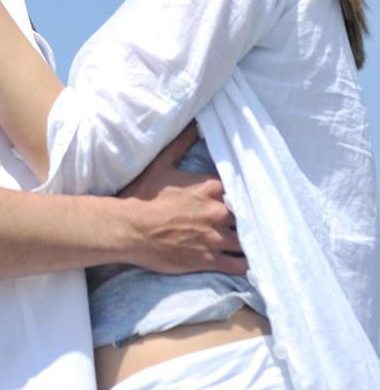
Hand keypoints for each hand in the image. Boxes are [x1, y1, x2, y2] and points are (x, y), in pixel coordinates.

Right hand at [121, 122, 245, 274]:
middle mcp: (218, 211)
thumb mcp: (162, 163)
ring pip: (247, 240)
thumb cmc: (144, 196)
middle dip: (251, 217)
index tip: (252, 195)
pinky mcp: (209, 259)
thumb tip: (196, 123)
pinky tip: (252, 265)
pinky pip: (238, 264)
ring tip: (260, 243)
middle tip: (260, 220)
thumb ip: (182, 143)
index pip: (242, 187)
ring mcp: (215, 237)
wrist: (129, 229)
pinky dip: (246, 265)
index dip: (247, 192)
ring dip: (252, 241)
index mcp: (211, 187)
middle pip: (249, 214)